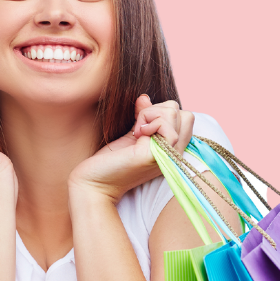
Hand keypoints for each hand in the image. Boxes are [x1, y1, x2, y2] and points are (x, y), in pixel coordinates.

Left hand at [68, 95, 193, 201]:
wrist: (94, 182)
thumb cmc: (111, 162)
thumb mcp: (132, 135)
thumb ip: (143, 118)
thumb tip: (144, 98)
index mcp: (172, 150)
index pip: (185, 118)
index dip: (162, 114)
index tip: (141, 125)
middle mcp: (175, 155)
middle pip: (185, 114)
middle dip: (159, 111)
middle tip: (138, 128)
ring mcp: (169, 156)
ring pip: (176, 114)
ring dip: (151, 114)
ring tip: (136, 131)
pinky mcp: (157, 155)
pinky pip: (166, 124)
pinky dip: (149, 120)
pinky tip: (136, 134)